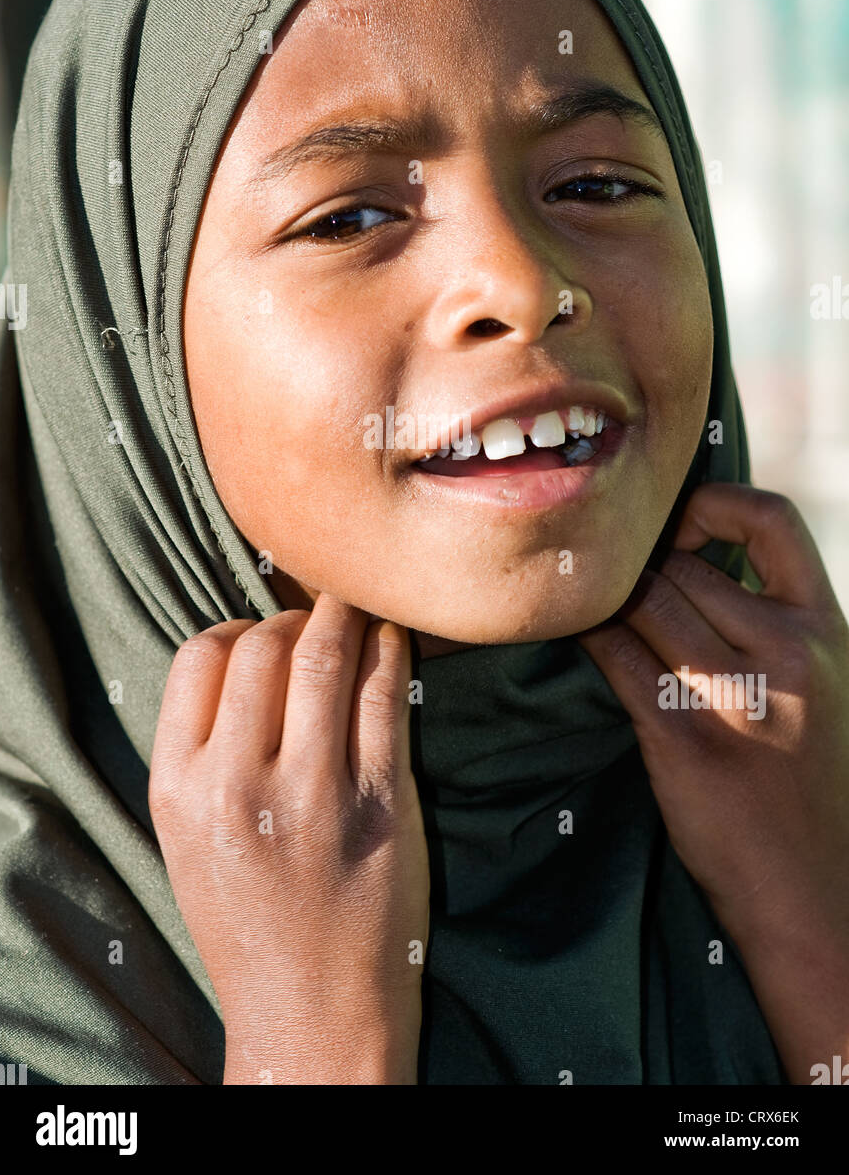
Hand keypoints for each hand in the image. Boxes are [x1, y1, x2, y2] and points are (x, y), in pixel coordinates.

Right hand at [149, 593, 429, 1084]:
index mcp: (178, 790)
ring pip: (326, 658)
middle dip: (293, 618)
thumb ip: (203, 751)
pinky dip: (389, 652)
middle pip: (262, 647)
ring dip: (345, 617)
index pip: (197, 658)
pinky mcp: (382, 803)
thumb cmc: (251, 924)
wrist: (313, 1016)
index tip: (262, 635)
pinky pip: (384, 697)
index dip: (235, 630)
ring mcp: (312, 793)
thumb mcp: (188, 840)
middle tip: (317, 619)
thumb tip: (246, 651)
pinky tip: (392, 640)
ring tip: (357, 609)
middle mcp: (236, 785)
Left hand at [577, 482, 848, 1079]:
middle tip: (597, 576)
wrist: (814, 893)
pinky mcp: (683, 738)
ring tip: (578, 602)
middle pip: (681, 567)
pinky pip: (615, 656)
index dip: (711, 503)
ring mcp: (736, 696)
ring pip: (641, 603)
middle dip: (634, 568)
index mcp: (824, 629)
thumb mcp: (816, 686)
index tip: (674, 527)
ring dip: (602, 599)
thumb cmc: (805, 784)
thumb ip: (770, 623)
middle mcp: (786, 653)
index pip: (770, 519)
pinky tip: (572, 637)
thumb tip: (684, 562)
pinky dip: (586, 637)